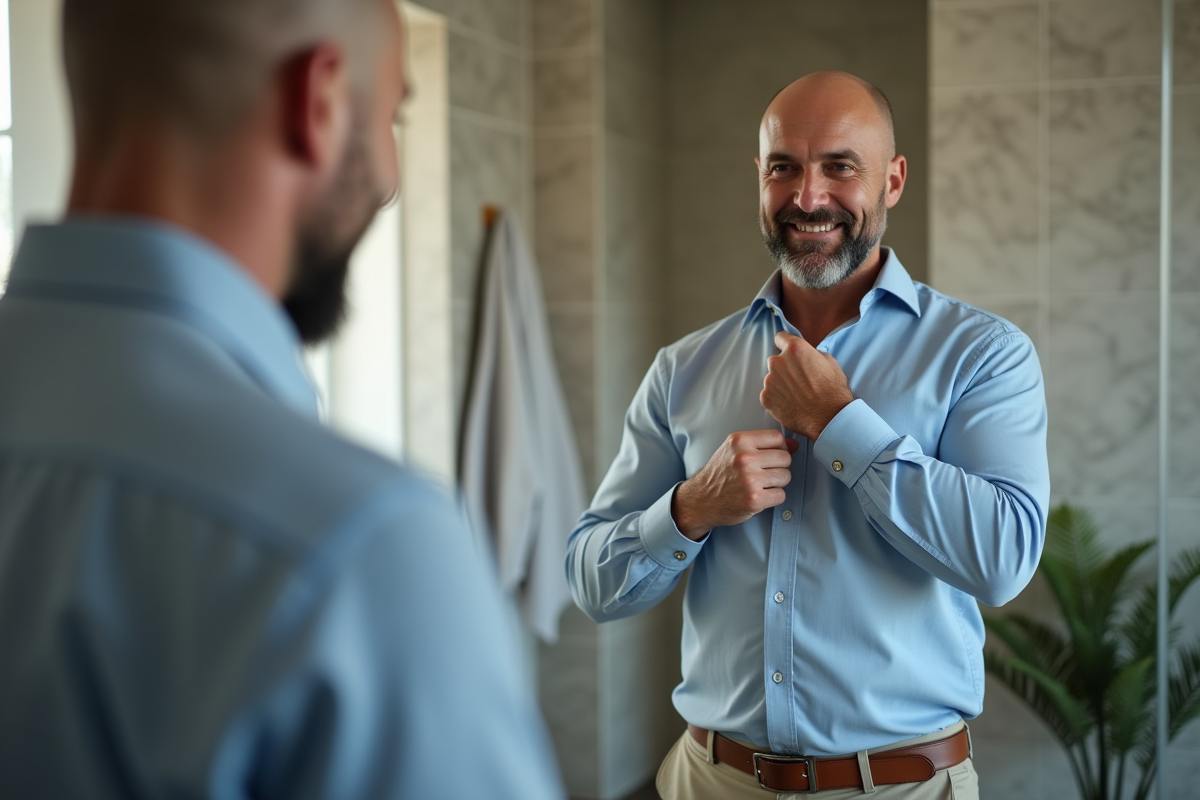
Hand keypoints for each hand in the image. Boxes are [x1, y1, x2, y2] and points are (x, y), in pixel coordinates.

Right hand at [671, 430, 798, 540]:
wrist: (701, 499)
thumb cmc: (721, 473)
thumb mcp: (734, 449)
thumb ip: (762, 444)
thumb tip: (794, 445)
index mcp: (739, 441)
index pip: (777, 437)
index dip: (779, 448)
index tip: (771, 457)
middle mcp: (744, 458)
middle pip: (785, 457)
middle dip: (779, 466)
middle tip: (765, 473)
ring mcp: (749, 479)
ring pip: (786, 476)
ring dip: (777, 483)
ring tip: (762, 484)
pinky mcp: (754, 499)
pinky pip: (781, 495)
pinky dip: (773, 498)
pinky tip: (760, 495)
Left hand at [760, 332, 854, 440]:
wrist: (829, 418)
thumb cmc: (833, 390)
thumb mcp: (829, 362)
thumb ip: (812, 353)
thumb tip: (806, 354)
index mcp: (795, 349)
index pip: (781, 337)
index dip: (786, 344)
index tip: (789, 352)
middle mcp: (778, 362)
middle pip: (776, 360)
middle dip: (784, 367)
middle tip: (798, 379)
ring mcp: (769, 380)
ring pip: (772, 377)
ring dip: (780, 383)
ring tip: (796, 394)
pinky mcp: (766, 397)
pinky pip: (769, 393)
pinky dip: (777, 397)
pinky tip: (791, 403)